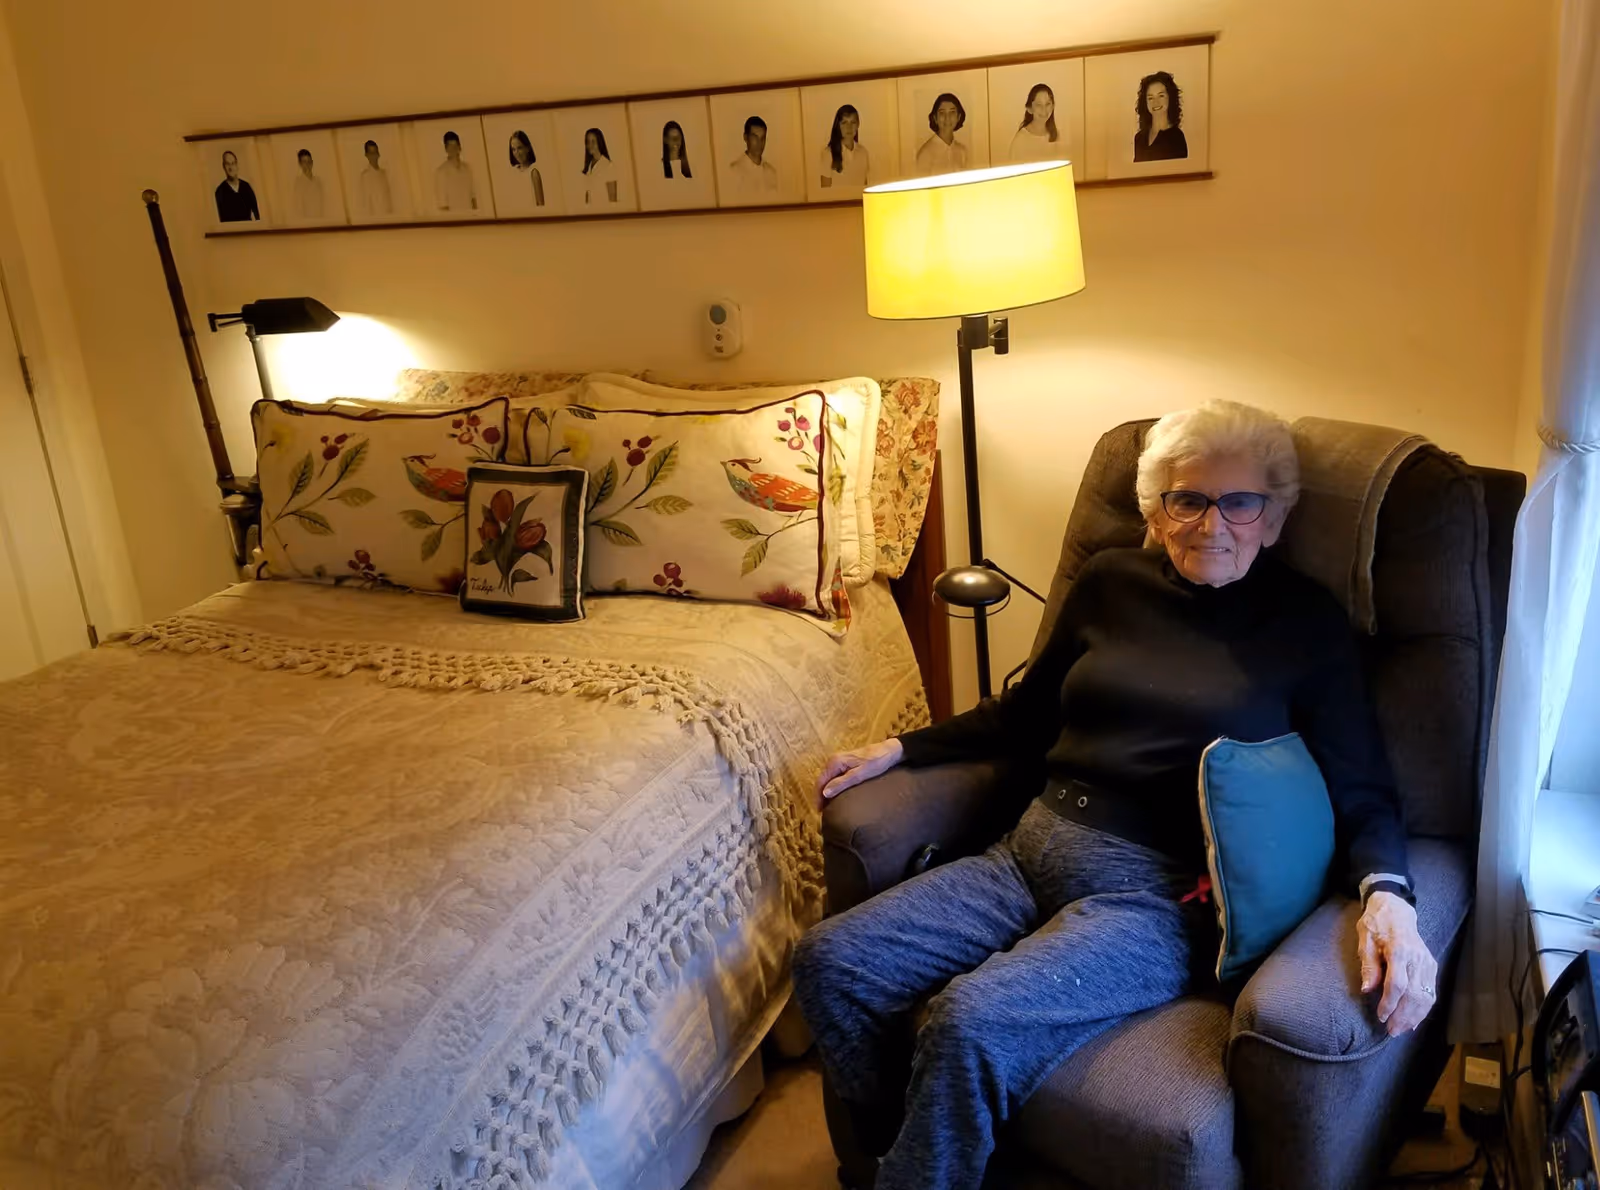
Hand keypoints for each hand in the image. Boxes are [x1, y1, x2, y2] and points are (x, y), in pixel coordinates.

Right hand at [815, 739, 904, 809]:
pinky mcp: (845, 764)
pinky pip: (834, 777)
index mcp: (835, 762)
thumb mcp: (860, 775)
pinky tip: (835, 795)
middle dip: (820, 796)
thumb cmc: (876, 762)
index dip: (818, 797)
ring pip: (827, 779)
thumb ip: (842, 783)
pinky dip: (832, 787)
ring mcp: (839, 761)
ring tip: (828, 806)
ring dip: (826, 792)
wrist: (889, 751)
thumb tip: (825, 793)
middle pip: (822, 780)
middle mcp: (834, 760)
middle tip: (822, 812)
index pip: (820, 782)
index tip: (819, 811)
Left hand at [1357, 891, 1437, 1035]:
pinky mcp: (1432, 966)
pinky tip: (1414, 1021)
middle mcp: (1418, 958)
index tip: (1380, 1016)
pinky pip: (1431, 992)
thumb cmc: (1376, 924)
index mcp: (1399, 950)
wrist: (1396, 909)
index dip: (1389, 1003)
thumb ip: (1368, 964)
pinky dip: (1424, 1009)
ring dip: (1414, 1016)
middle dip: (1403, 1016)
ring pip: (1426, 996)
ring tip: (1401, 1029)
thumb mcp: (1365, 939)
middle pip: (1414, 994)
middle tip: (1391, 1031)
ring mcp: (1427, 963)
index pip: (1397, 984)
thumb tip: (1367, 989)